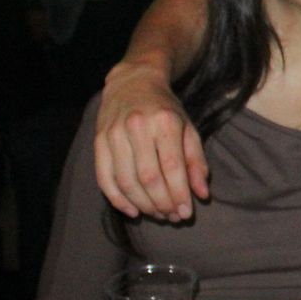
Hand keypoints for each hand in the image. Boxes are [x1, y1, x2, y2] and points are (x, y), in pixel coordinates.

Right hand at [96, 61, 209, 220]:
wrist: (133, 82)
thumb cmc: (166, 110)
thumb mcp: (188, 128)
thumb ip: (196, 161)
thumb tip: (201, 194)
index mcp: (165, 122)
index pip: (172, 167)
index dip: (179, 194)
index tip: (186, 213)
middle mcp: (137, 127)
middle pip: (148, 178)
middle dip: (162, 203)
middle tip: (173, 217)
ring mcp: (114, 134)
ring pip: (126, 181)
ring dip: (143, 205)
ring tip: (158, 214)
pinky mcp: (98, 142)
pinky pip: (104, 178)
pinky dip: (118, 199)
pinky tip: (133, 211)